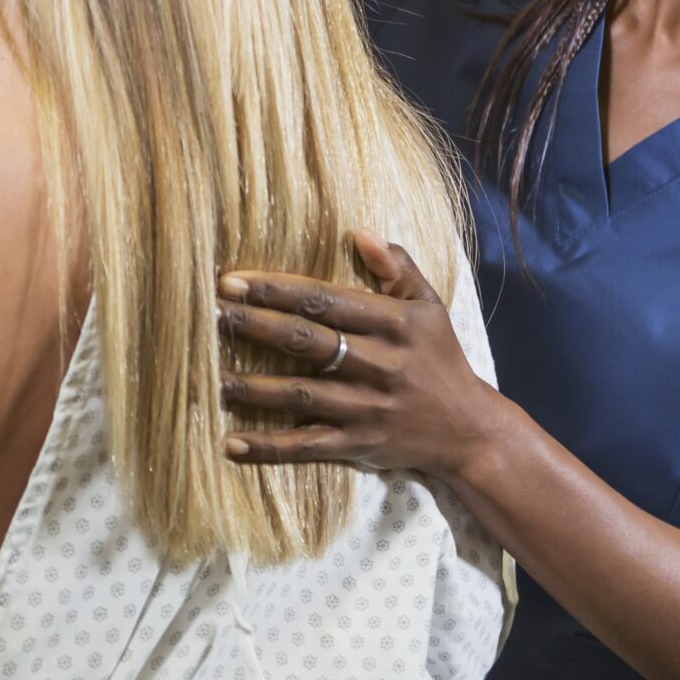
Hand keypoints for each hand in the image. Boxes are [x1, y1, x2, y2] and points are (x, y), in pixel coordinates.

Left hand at [217, 230, 507, 481]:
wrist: (469, 430)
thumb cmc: (441, 359)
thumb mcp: (430, 307)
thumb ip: (397, 268)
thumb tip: (360, 233)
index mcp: (393, 323)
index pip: (325, 300)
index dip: (276, 289)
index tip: (232, 280)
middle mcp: (379, 363)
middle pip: (306, 341)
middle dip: (254, 326)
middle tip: (209, 314)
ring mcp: (367, 407)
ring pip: (301, 394)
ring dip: (252, 386)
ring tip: (209, 376)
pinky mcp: (359, 444)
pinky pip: (307, 446)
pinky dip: (268, 447)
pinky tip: (230, 443)